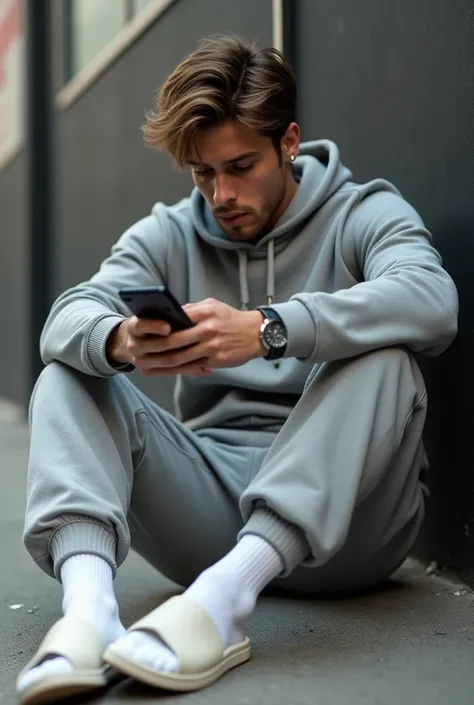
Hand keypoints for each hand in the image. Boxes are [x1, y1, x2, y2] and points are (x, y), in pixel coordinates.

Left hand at [108, 299, 264, 376]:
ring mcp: (212, 347)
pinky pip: (193, 367)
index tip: (143, 333)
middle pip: (174, 342)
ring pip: (180, 358)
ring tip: (145, 366)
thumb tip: (171, 315)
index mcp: (205, 313)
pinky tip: (165, 371)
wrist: (258, 333)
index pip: (176, 320)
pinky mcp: (217, 360)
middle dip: (153, 349)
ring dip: (160, 364)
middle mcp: (208, 330)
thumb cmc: (232, 319)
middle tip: (137, 353)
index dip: (157, 328)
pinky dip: (177, 371)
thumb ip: (192, 310)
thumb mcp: (213, 306)